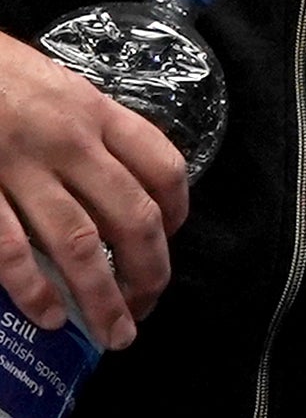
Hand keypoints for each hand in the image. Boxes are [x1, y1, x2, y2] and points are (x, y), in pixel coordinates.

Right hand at [0, 36, 187, 348]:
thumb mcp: (54, 86)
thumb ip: (86, 130)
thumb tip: (114, 184)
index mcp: (94, 111)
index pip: (162, 167)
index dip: (177, 212)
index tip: (170, 241)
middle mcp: (67, 141)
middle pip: (132, 216)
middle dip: (149, 271)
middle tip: (147, 306)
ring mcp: (19, 167)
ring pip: (78, 243)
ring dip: (101, 296)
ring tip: (113, 331)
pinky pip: (11, 248)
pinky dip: (33, 288)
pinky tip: (48, 316)